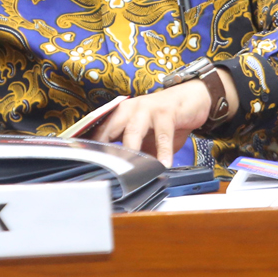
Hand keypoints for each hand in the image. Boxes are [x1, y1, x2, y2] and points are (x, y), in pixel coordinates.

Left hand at [93, 69, 235, 166]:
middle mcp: (129, 109)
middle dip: (105, 150)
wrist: (190, 99)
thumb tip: (122, 176)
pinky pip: (162, 134)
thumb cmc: (164, 121)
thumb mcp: (146, 139)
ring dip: (131, 151)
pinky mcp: (165, 111)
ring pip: (133, 131)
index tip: (88, 168)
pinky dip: (163, 151)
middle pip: (110, 130)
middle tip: (104, 171)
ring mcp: (146, 108)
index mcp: (119, 115)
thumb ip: (134, 153)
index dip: (93, 149)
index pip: (100, 132)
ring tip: (132, 170)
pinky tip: (165, 164)